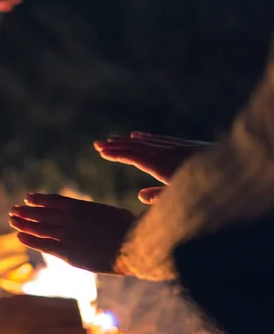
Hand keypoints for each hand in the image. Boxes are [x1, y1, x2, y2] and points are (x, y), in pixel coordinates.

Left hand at [9, 193, 134, 273]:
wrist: (132, 245)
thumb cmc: (130, 229)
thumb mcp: (110, 213)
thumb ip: (95, 214)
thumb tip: (92, 215)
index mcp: (80, 207)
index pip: (53, 201)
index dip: (39, 200)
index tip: (28, 199)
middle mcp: (69, 218)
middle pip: (41, 213)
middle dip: (26, 212)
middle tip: (13, 210)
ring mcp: (66, 234)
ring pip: (38, 227)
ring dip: (23, 224)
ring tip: (12, 221)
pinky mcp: (67, 251)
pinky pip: (43, 244)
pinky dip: (30, 240)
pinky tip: (19, 237)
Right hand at [94, 131, 213, 203]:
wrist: (237, 169)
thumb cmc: (210, 190)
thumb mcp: (186, 198)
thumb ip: (162, 197)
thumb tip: (140, 196)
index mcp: (167, 167)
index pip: (136, 157)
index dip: (118, 154)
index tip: (101, 151)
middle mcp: (169, 153)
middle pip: (138, 147)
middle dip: (116, 145)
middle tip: (97, 144)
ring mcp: (177, 148)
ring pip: (147, 142)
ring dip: (127, 141)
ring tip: (111, 139)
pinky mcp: (185, 146)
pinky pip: (160, 140)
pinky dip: (146, 138)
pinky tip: (136, 136)